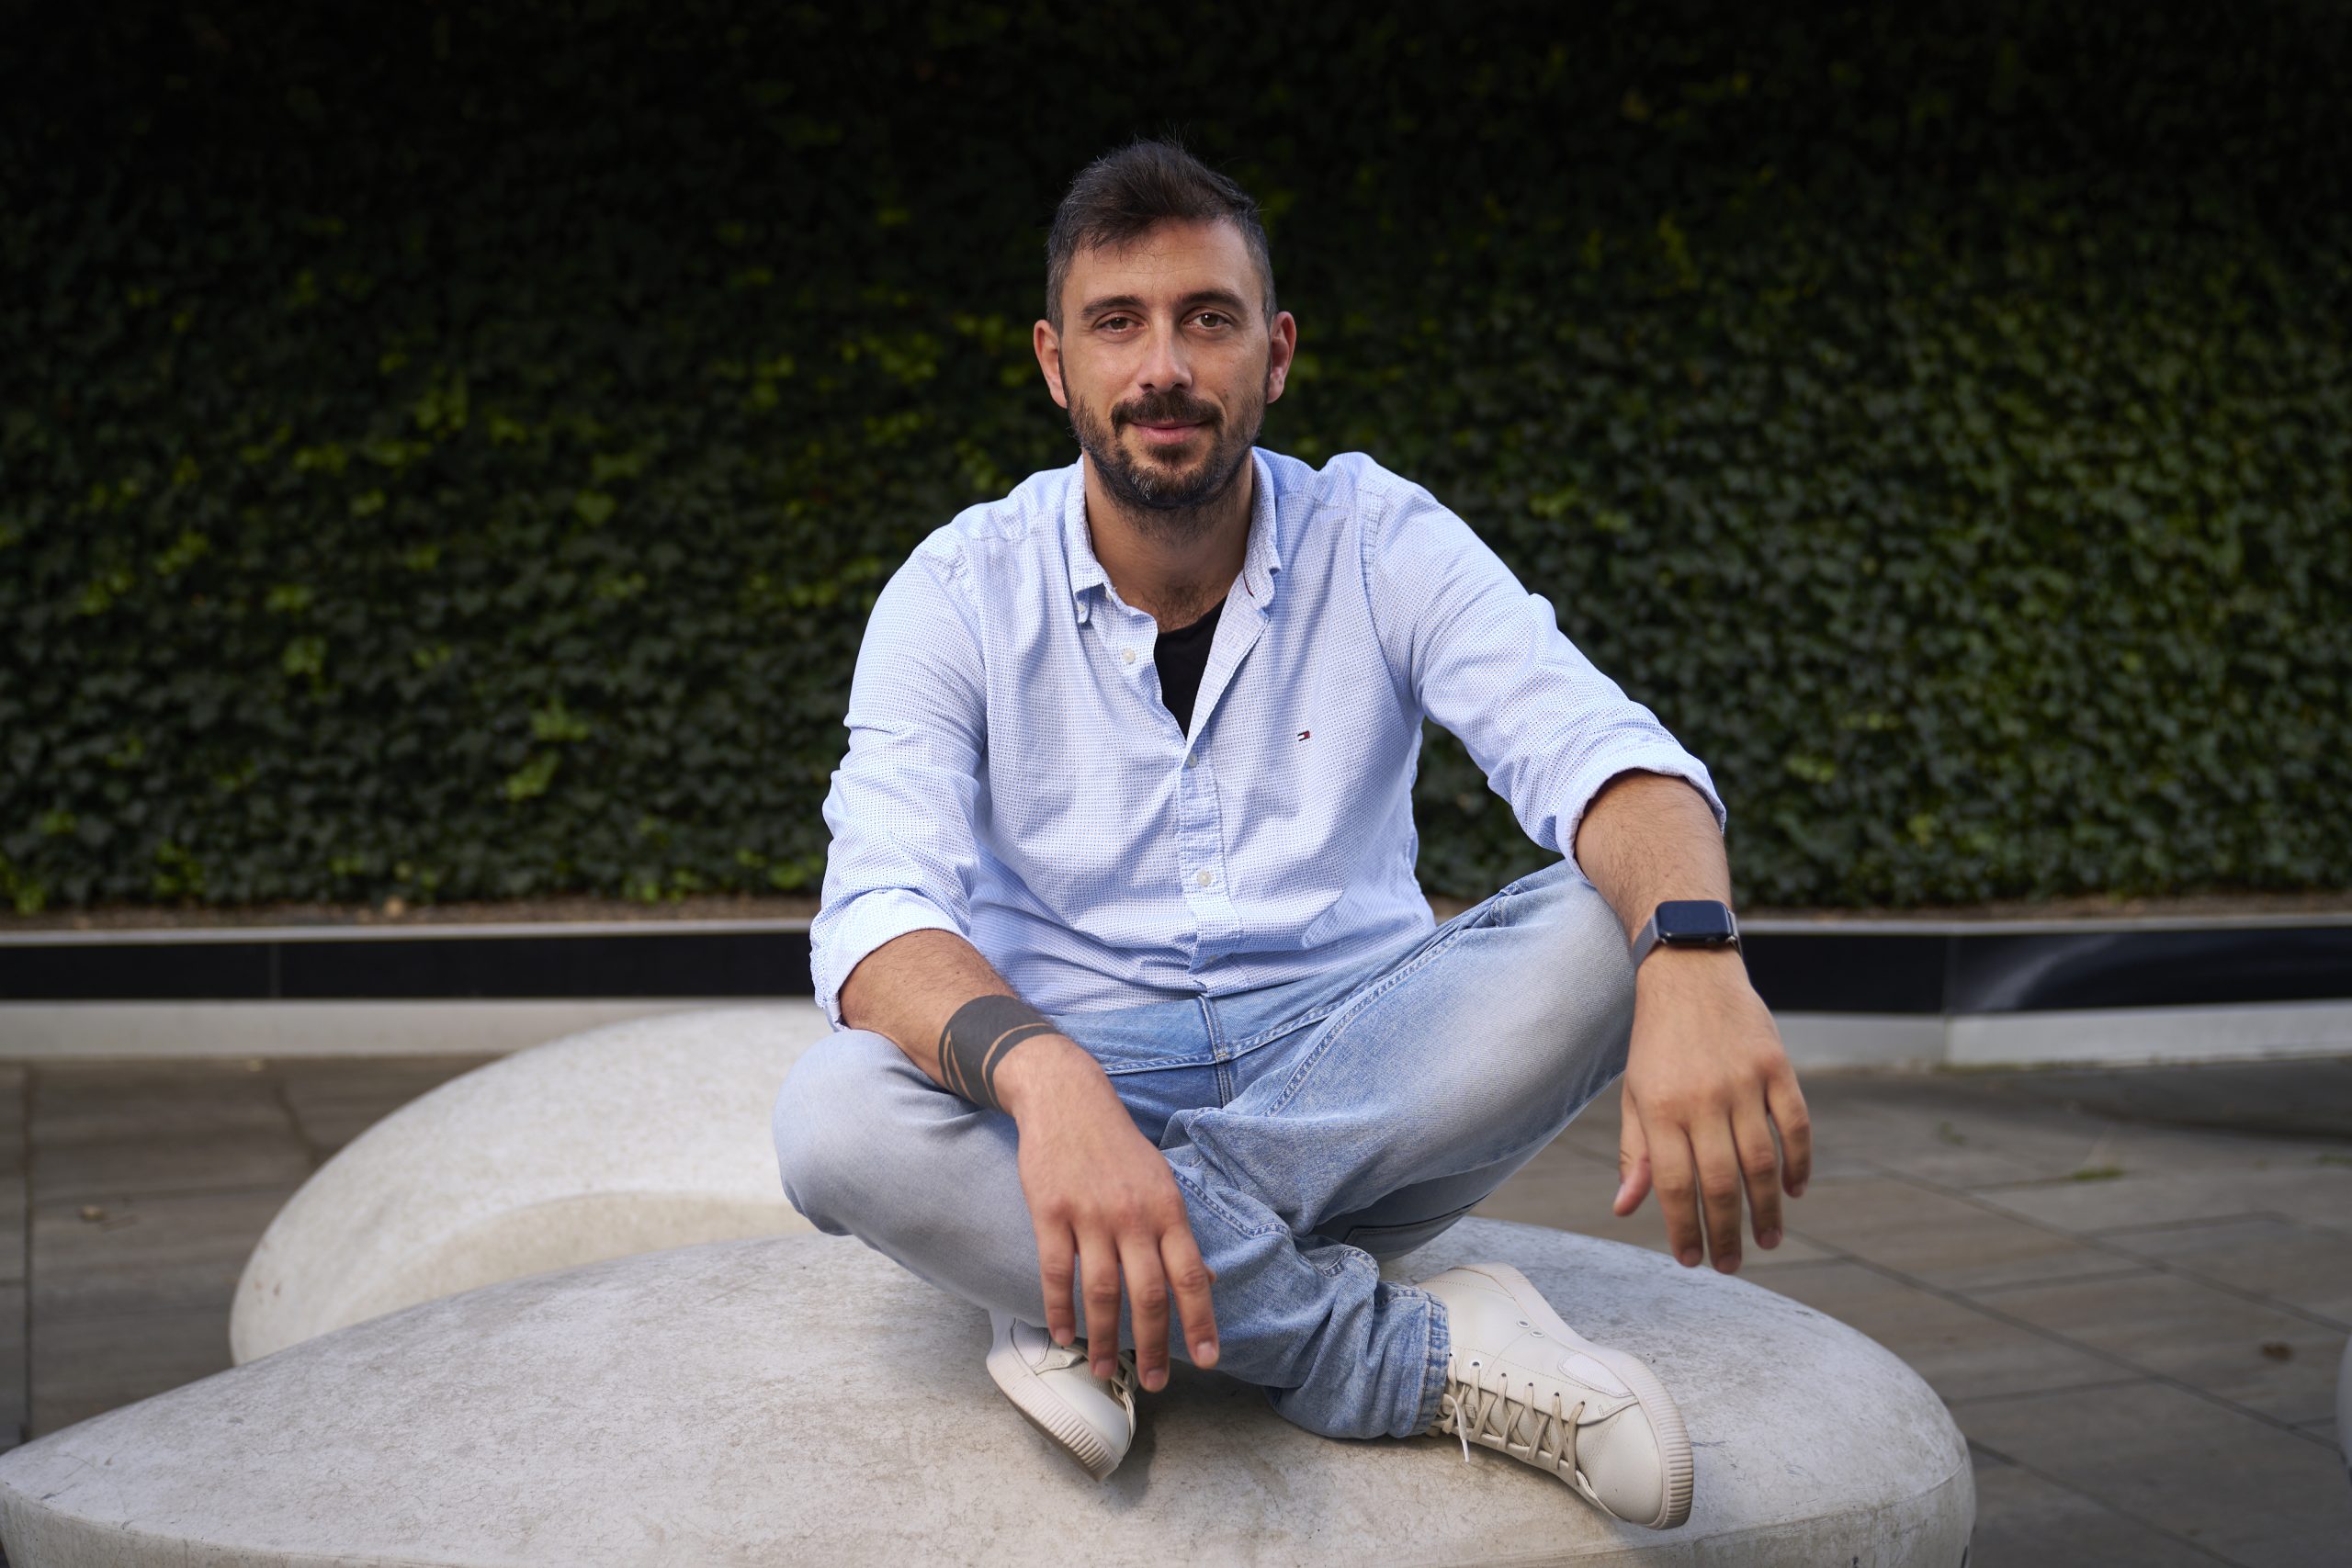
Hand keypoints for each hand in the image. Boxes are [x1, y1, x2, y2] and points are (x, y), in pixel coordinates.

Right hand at [998, 1037, 1220, 1391]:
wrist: (1066, 1098)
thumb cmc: (1118, 1145)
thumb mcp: (1162, 1181)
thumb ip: (1179, 1233)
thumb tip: (1207, 1281)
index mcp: (1167, 1208)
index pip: (1191, 1275)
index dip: (1201, 1321)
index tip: (1208, 1360)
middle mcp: (1134, 1215)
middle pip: (1147, 1294)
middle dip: (1153, 1345)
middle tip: (1155, 1383)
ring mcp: (1090, 1214)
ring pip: (1101, 1291)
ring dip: (1105, 1339)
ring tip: (1106, 1372)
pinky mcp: (1050, 1212)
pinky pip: (1056, 1272)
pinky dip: (1060, 1309)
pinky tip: (1064, 1336)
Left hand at [1611, 950, 1811, 1272]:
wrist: (1687, 972)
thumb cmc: (1657, 1043)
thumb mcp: (1634, 1093)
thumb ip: (1635, 1152)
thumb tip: (1627, 1209)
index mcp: (1660, 1108)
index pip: (1673, 1185)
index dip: (1684, 1229)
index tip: (1692, 1259)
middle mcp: (1703, 1098)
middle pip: (1722, 1183)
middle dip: (1727, 1232)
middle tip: (1731, 1264)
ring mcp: (1743, 1082)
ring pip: (1763, 1163)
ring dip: (1767, 1210)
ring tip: (1768, 1240)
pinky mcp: (1776, 1066)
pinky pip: (1796, 1126)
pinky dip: (1800, 1163)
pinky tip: (1794, 1192)